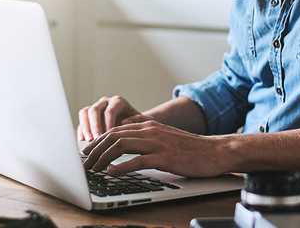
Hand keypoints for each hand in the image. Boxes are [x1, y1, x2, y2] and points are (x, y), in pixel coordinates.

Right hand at [77, 95, 148, 141]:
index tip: (108, 136)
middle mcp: (105, 102)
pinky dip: (81, 130)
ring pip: (85, 113)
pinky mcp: (89, 117)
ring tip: (88, 140)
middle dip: (94, 125)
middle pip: (95, 109)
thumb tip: (124, 124)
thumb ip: (137, 122)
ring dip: (85, 127)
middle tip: (96, 139)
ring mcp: (96, 108)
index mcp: (118, 102)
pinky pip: (81, 121)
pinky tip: (83, 141)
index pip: (110, 111)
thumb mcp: (142, 123)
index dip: (108, 124)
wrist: (134, 126)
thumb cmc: (139, 125)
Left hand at [81, 120, 229, 177]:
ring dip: (103, 157)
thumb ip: (145, 136)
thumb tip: (125, 138)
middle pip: (113, 136)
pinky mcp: (165, 157)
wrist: (215, 151)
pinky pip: (138, 160)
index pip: (115, 130)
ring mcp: (157, 143)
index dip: (98, 141)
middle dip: (95, 150)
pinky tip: (112, 172)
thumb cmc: (190, 148)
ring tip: (93, 168)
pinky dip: (122, 166)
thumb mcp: (164, 137)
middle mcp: (150, 131)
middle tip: (84, 162)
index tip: (87, 152)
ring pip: (121, 145)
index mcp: (148, 126)